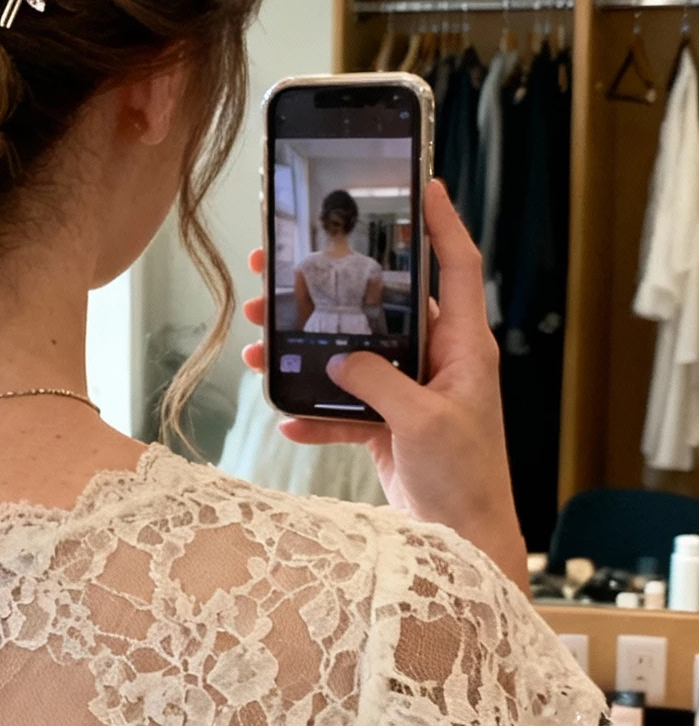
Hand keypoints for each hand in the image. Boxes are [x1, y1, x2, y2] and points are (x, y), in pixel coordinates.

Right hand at [241, 181, 526, 585]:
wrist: (463, 542)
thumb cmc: (465, 480)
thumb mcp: (425, 422)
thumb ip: (381, 382)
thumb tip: (342, 359)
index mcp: (464, 347)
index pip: (455, 267)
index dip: (441, 222)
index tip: (420, 182)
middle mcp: (438, 362)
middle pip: (380, 306)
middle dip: (329, 286)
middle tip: (279, 266)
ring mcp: (410, 393)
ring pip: (351, 354)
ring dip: (306, 349)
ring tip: (260, 337)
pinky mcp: (388, 426)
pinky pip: (342, 408)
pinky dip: (313, 411)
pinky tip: (283, 414)